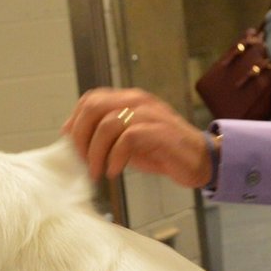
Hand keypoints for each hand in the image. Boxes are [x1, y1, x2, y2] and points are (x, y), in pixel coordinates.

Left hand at [63, 88, 210, 186]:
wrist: (200, 160)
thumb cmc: (162, 152)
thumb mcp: (128, 141)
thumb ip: (105, 135)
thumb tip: (74, 139)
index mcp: (129, 99)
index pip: (91, 99)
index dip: (75, 121)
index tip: (70, 145)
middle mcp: (138, 101)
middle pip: (94, 107)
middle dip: (81, 137)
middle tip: (82, 161)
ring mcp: (150, 114)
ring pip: (107, 124)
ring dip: (96, 152)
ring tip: (97, 171)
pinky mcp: (160, 131)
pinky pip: (127, 139)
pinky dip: (115, 157)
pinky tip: (115, 171)